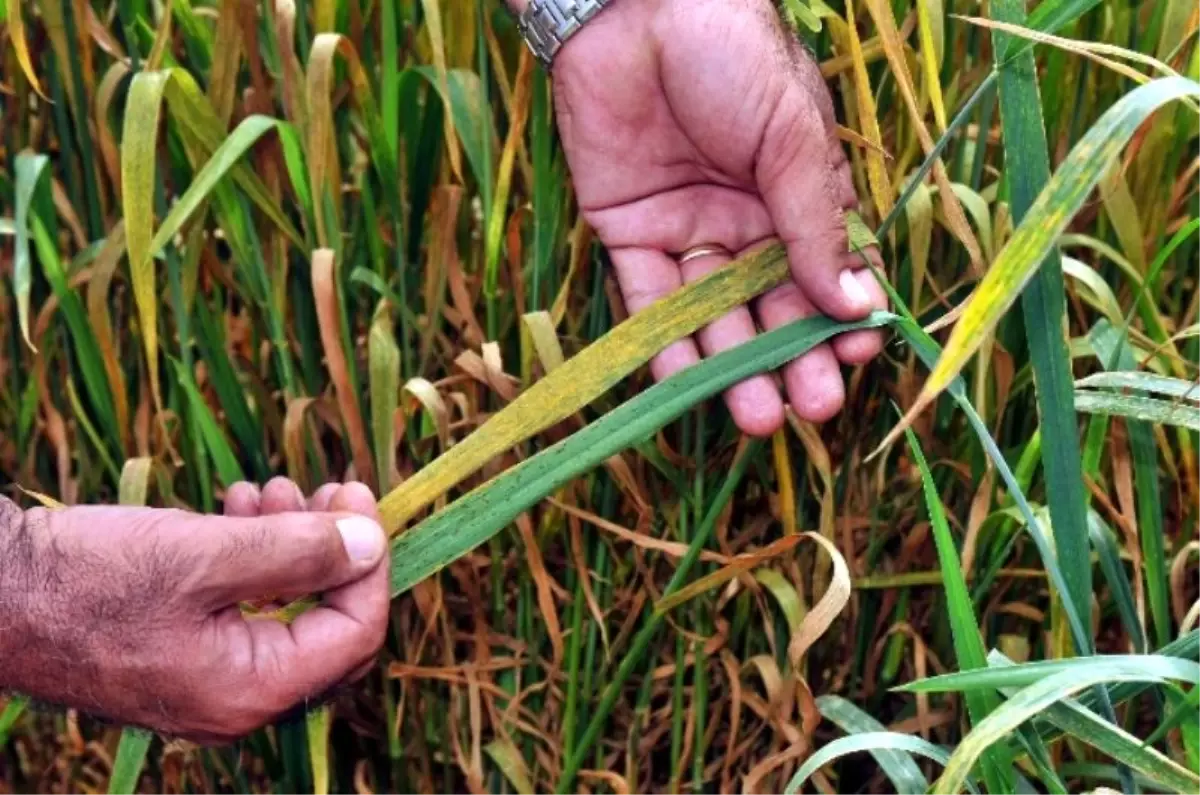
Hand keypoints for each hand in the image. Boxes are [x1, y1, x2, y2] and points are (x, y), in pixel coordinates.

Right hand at [0, 479, 388, 744]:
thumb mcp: (207, 554)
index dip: (369, 561)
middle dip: (333, 550)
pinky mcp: (182, 650)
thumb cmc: (89, 579)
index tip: (357, 497)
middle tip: (327, 489)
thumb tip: (373, 544)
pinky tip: (237, 506)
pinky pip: (244, 606)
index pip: (356, 633)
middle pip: (328, 623)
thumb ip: (300, 552)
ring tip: (270, 488)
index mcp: (252, 689)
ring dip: (292, 541)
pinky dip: (252, 555)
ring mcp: (208, 677)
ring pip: (287, 607)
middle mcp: (237, 696)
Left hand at [544, 0, 888, 433]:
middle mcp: (746, 221)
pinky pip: (649, 299)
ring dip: (734, 367)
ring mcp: (688, 229)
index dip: (841, 320)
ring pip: (714, 316)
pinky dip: (665, 343)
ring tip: (758, 417)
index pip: (827, 273)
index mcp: (798, 193)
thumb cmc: (731, 50)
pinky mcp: (630, 231)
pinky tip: (688, 384)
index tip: (856, 358)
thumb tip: (858, 304)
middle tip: (810, 409)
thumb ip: (817, 223)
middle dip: (791, 359)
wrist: (635, 5)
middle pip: (772, 308)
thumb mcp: (793, 136)